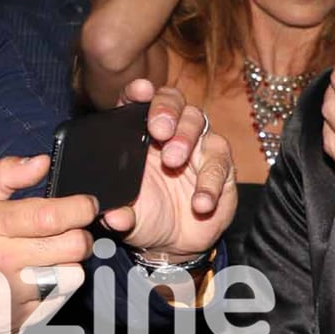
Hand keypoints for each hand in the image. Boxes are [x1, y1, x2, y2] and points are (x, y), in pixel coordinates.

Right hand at [0, 154, 96, 333]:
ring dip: (65, 266)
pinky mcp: (16, 322)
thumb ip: (5, 174)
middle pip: (73, 247)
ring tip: (43, 261)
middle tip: (67, 234)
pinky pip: (56, 302)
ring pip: (71, 276)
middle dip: (78, 237)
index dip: (81, 208)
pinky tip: (29, 284)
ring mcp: (8, 296)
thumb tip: (42, 162)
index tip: (86, 205)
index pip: (52, 216)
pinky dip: (50, 292)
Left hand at [102, 81, 235, 256]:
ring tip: (173, 161)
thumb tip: (114, 217)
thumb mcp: (127, 216)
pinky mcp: (221, 166)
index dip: (138, 92)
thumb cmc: (146, 215)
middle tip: (158, 130)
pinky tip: (199, 202)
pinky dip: (209, 183)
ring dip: (185, 138)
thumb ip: (119, 214)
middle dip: (166, 110)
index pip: (138, 102)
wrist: (173, 241)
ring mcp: (197, 146)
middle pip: (172, 101)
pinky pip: (220, 164)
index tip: (139, 92)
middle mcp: (170, 133)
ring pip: (198, 122)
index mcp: (139, 135)